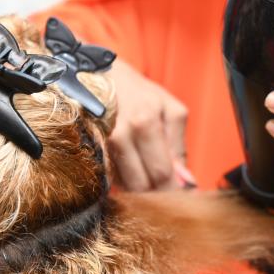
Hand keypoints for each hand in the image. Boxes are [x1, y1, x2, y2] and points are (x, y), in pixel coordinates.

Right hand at [106, 58, 194, 190]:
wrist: (94, 73)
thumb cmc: (138, 92)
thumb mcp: (169, 110)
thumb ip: (178, 147)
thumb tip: (187, 182)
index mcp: (146, 122)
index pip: (162, 174)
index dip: (173, 192)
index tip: (181, 201)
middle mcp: (120, 134)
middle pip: (142, 185)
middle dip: (157, 195)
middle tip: (166, 195)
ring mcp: (99, 142)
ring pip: (124, 185)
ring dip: (139, 190)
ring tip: (147, 178)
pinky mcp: (86, 149)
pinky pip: (108, 178)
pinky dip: (121, 181)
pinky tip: (128, 171)